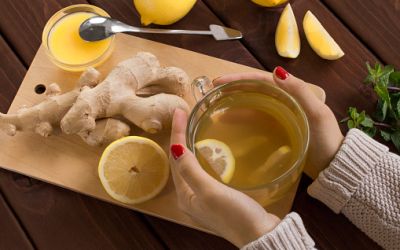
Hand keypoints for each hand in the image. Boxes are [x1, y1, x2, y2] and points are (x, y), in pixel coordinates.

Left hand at [169, 109, 279, 247]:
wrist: (260, 235)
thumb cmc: (234, 214)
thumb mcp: (209, 191)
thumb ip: (191, 170)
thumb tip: (175, 148)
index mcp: (185, 196)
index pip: (176, 158)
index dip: (177, 133)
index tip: (179, 111)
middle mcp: (191, 196)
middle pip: (181, 161)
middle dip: (180, 137)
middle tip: (184, 115)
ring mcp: (205, 197)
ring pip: (193, 165)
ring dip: (191, 145)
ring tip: (191, 126)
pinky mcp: (219, 196)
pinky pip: (206, 171)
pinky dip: (204, 156)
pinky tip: (210, 149)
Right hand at [213, 67, 343, 178]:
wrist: (334, 164)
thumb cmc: (327, 139)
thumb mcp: (316, 113)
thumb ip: (300, 91)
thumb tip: (276, 71)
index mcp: (293, 92)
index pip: (262, 79)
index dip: (239, 79)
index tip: (219, 82)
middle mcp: (285, 100)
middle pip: (254, 90)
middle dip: (233, 89)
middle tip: (212, 93)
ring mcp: (281, 115)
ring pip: (253, 104)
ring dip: (235, 104)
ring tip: (216, 109)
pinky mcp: (278, 129)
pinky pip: (257, 119)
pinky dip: (243, 119)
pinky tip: (231, 124)